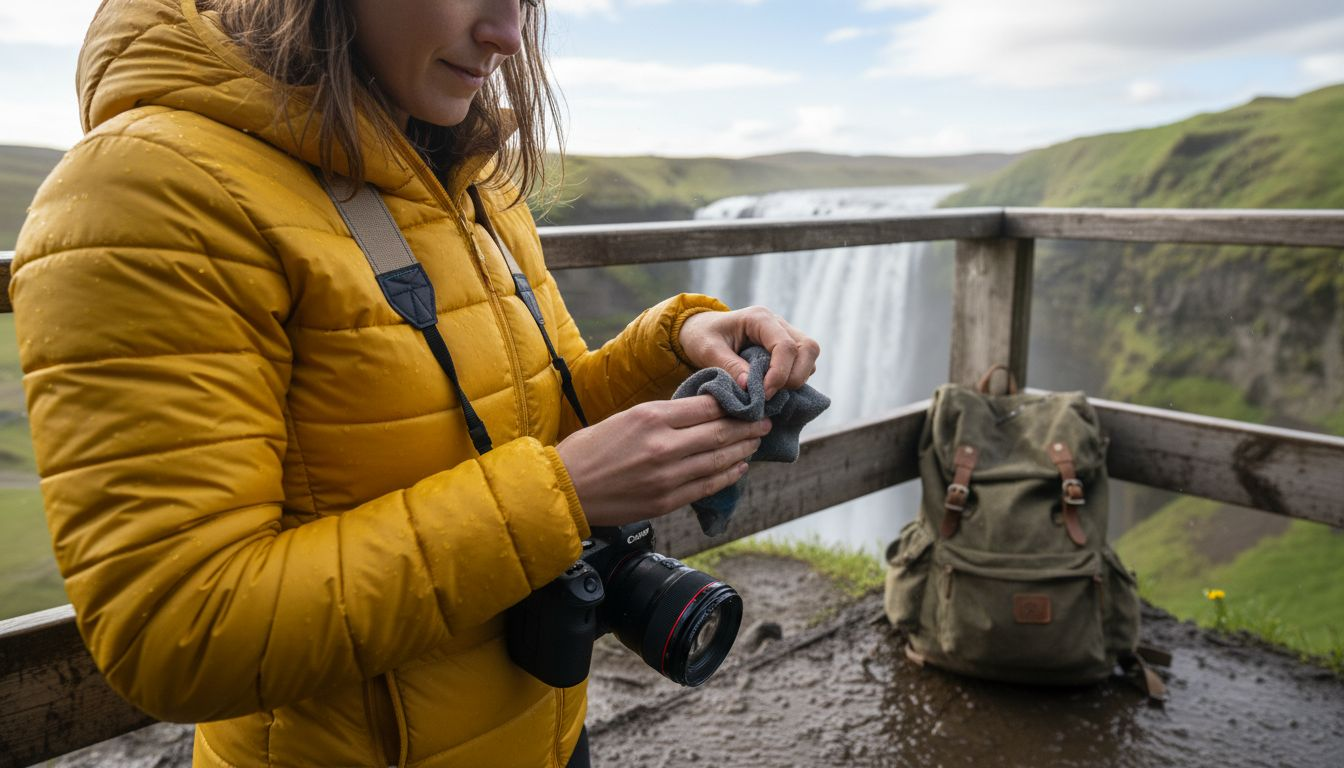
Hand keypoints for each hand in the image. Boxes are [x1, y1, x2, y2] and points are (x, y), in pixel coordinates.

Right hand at [555, 396, 772, 526]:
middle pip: (719, 433)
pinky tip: (739, 467)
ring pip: (718, 460)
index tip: (746, 401)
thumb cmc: (589, 449)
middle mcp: (663, 446)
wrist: (565, 489)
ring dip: (743, 450)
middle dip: (747, 427)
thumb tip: (699, 411)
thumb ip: (662, 416)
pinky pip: (706, 486)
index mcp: (650, 418)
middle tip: (764, 421)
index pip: (705, 407)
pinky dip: (727, 475)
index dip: (731, 404)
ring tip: (756, 442)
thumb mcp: (625, 417)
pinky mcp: (665, 501)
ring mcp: (666, 477)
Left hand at [678, 307, 820, 397]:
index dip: (779, 373)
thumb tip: (749, 387)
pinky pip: (803, 364)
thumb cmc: (702, 336)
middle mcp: (777, 323)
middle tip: (770, 395)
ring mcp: (785, 335)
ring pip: (810, 356)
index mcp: (759, 318)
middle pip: (808, 348)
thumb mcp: (707, 350)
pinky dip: (793, 379)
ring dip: (796, 378)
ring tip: (770, 392)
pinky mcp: (785, 349)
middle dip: (795, 377)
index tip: (764, 394)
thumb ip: (728, 366)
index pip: (785, 345)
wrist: (700, 331)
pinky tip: (773, 390)